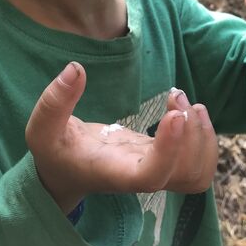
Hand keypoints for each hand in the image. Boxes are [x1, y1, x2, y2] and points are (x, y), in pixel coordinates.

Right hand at [25, 62, 218, 214]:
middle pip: (187, 176)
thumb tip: (76, 69)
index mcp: (114, 173)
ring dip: (202, 135)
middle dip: (192, 134)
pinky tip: (187, 110)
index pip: (151, 176)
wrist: (64, 172)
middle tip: (175, 97)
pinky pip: (198, 161)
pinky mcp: (164, 159)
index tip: (174, 114)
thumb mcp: (41, 128)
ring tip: (182, 101)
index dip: (170, 149)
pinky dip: (203, 137)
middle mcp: (141, 176)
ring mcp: (156, 170)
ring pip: (199, 174)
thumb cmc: (54, 151)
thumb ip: (54, 101)